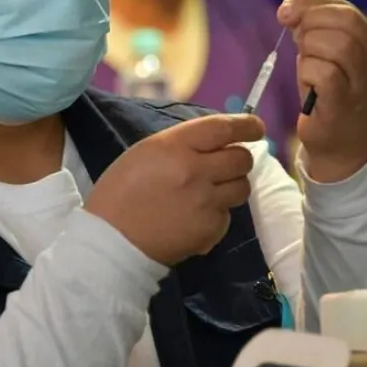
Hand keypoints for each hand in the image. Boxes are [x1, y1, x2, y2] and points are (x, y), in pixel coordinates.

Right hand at [85, 114, 264, 265]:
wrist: (111, 240)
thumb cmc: (120, 191)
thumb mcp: (145, 153)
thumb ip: (181, 144)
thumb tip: (215, 143)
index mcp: (174, 146)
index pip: (223, 128)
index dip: (246, 126)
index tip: (255, 127)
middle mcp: (195, 171)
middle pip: (241, 159)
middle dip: (239, 158)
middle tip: (226, 164)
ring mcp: (205, 203)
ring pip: (241, 187)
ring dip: (230, 186)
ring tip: (208, 193)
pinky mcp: (210, 230)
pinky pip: (227, 216)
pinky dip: (216, 214)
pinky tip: (193, 217)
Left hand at [278, 0, 366, 181]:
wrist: (344, 145)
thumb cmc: (330, 95)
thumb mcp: (325, 55)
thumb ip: (314, 30)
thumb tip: (291, 9)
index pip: (344, 8)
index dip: (311, 4)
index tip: (287, 10)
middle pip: (343, 20)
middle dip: (309, 22)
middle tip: (295, 38)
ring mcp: (363, 80)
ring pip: (336, 44)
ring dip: (309, 48)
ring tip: (306, 64)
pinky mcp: (345, 102)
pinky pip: (324, 73)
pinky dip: (308, 73)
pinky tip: (308, 84)